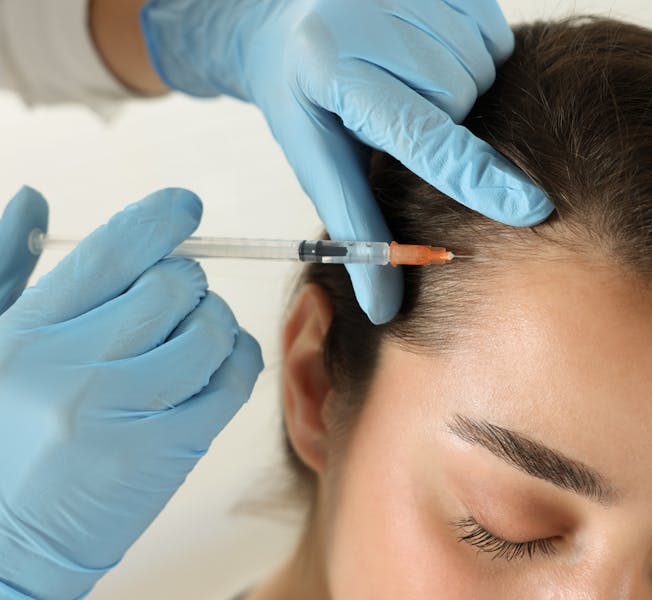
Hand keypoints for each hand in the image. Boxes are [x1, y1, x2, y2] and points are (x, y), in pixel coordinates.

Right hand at [0, 188, 262, 599]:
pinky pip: (233, 380)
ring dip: (213, 320)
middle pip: (173, 286)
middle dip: (185, 280)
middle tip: (174, 297)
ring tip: (191, 333)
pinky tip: (214, 362)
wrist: (4, 545)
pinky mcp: (169, 452)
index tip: (184, 207)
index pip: (112, 252)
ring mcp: (126, 414)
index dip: (161, 218)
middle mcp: (75, 369)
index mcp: (27, 334)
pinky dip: (236, 358)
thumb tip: (36, 198)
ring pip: (210, 330)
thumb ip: (8, 266)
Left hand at [140, 0, 554, 323]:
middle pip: (461, 102)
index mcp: (335, 72)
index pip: (424, 137)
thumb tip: (385, 309)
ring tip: (413, 85)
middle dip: (448, 125)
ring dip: (461, 93)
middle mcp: (371, 20)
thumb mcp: (317, 161)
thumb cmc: (305, 97)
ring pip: (481, 70)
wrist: (290, 14)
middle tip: (402, 116)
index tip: (532, 208)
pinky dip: (475, 59)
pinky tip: (432, 60)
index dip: (479, 178)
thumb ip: (358, 226)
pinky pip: (492, 37)